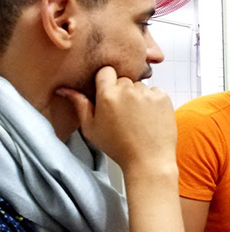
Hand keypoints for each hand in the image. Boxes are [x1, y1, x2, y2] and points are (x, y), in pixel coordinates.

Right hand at [56, 66, 175, 171]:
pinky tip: (149, 118)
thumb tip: (64, 89)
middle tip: (122, 112)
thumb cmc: (118, 147)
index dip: (107, 82)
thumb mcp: (91, 128)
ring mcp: (147, 92)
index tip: (108, 94)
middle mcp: (128, 89)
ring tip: (137, 118)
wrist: (148, 160)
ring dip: (138, 97)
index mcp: (107, 95)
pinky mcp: (163, 97)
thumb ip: (80, 105)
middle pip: (123, 80)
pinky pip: (155, 92)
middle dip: (122, 92)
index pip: (106, 71)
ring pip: (139, 86)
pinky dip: (153, 101)